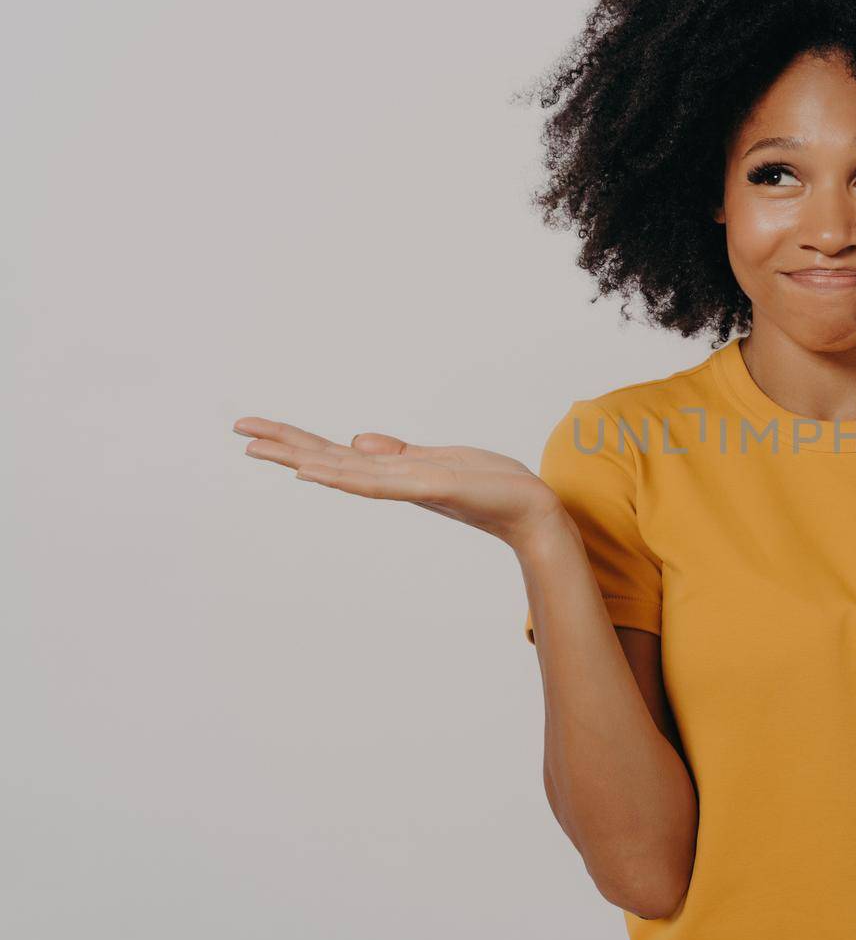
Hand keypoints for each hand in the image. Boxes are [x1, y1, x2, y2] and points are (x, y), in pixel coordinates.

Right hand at [233, 416, 566, 548]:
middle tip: (239, 433)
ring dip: (303, 459)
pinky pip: (382, 482)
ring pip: (345, 472)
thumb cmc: (489, 485)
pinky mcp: (432, 488)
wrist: (530, 509)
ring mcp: (408, 487)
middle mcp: (392, 482)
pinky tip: (319, 470)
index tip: (253, 430)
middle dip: (284, 446)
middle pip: (327, 460)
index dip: (295, 440)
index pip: (333, 454)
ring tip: (263, 449)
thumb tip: (355, 440)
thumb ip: (396, 454)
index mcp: (391, 472)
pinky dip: (348, 476)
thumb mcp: (437, 460)